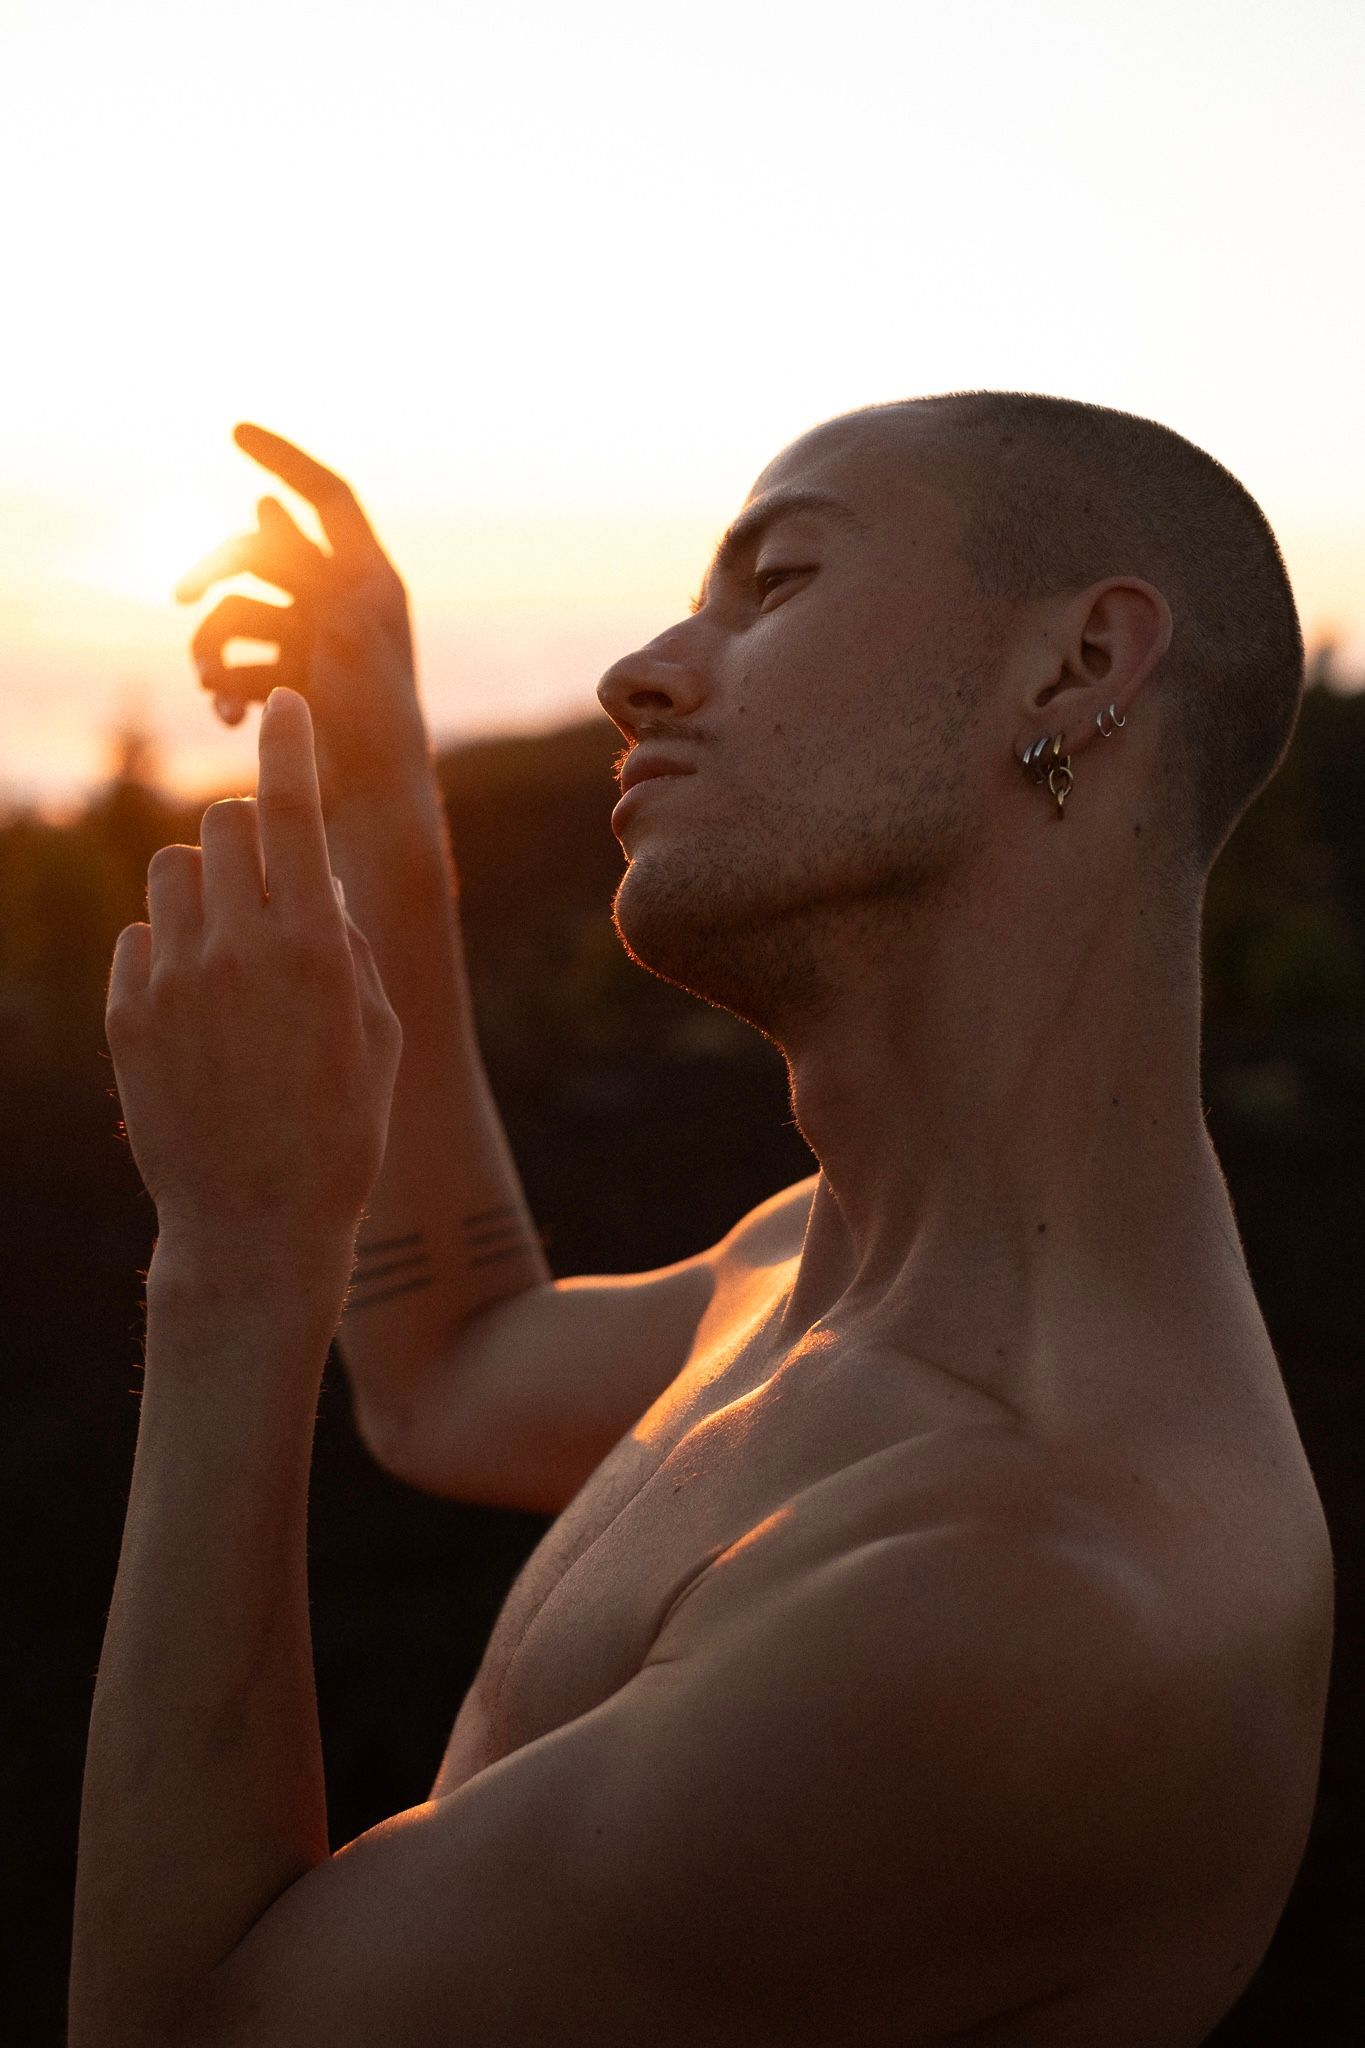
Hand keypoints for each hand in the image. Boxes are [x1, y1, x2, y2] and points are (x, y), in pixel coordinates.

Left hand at [106, 688, 403, 1259]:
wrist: (253, 1227)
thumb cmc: (340, 1131)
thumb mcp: (379, 1035)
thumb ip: (350, 944)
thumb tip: (311, 880)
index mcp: (314, 949)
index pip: (292, 809)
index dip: (289, 745)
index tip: (286, 706)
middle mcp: (237, 950)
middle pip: (222, 826)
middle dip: (250, 838)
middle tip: (271, 884)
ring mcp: (173, 982)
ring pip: (173, 872)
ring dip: (205, 887)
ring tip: (230, 947)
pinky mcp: (127, 1016)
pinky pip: (140, 937)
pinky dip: (170, 949)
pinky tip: (197, 1007)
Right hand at [176, 425, 430, 812]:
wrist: (375, 803)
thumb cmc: (375, 715)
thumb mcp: (340, 624)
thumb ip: (301, 562)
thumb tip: (263, 502)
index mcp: (371, 578)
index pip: (328, 496)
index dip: (285, 457)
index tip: (233, 429)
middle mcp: (340, 602)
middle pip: (255, 556)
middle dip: (214, 576)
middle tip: (179, 598)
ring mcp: (309, 643)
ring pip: (232, 615)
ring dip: (214, 650)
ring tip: (217, 692)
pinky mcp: (285, 685)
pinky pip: (232, 664)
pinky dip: (224, 688)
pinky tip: (228, 719)